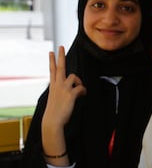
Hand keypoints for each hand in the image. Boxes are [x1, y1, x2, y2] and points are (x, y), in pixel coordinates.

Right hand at [41, 46, 85, 160]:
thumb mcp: (56, 100)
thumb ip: (62, 93)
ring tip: (79, 90)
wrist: (52, 121)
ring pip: (74, 76)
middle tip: (60, 46)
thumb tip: (72, 91)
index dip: (52, 61)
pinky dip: (84, 91)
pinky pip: (81, 88)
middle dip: (60, 56)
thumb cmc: (55, 113)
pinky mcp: (70, 94)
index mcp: (53, 86)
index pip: (52, 70)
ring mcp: (63, 88)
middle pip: (60, 67)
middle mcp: (57, 85)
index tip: (51, 52)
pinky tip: (82, 95)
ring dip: (79, 82)